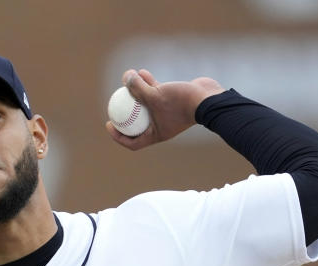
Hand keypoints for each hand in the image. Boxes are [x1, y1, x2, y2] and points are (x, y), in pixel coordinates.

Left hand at [106, 69, 223, 150]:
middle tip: (114, 100)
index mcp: (156, 134)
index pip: (133, 142)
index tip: (109, 123)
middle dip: (125, 110)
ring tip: (128, 78)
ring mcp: (167, 112)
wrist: (208, 98)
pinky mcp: (173, 99)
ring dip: (136, 91)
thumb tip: (125, 77)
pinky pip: (156, 93)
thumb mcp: (155, 96)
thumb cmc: (181, 102)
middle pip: (136, 122)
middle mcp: (160, 125)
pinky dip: (148, 84)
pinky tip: (142, 72)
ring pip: (146, 103)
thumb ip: (138, 88)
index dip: (118, 135)